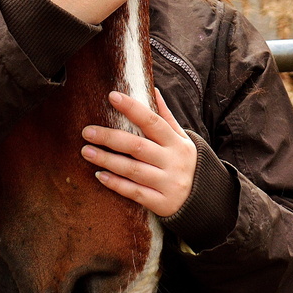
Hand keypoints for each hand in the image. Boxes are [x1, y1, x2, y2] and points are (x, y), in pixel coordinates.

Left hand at [81, 89, 197, 216]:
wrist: (206, 200)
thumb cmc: (185, 162)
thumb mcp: (182, 139)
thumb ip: (165, 116)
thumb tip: (153, 89)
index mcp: (176, 142)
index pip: (152, 121)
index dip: (132, 108)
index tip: (112, 96)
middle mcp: (172, 162)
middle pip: (138, 146)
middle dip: (110, 138)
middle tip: (87, 131)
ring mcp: (168, 183)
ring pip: (133, 170)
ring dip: (107, 160)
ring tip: (86, 151)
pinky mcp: (162, 203)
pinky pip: (135, 193)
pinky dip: (116, 184)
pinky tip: (100, 175)